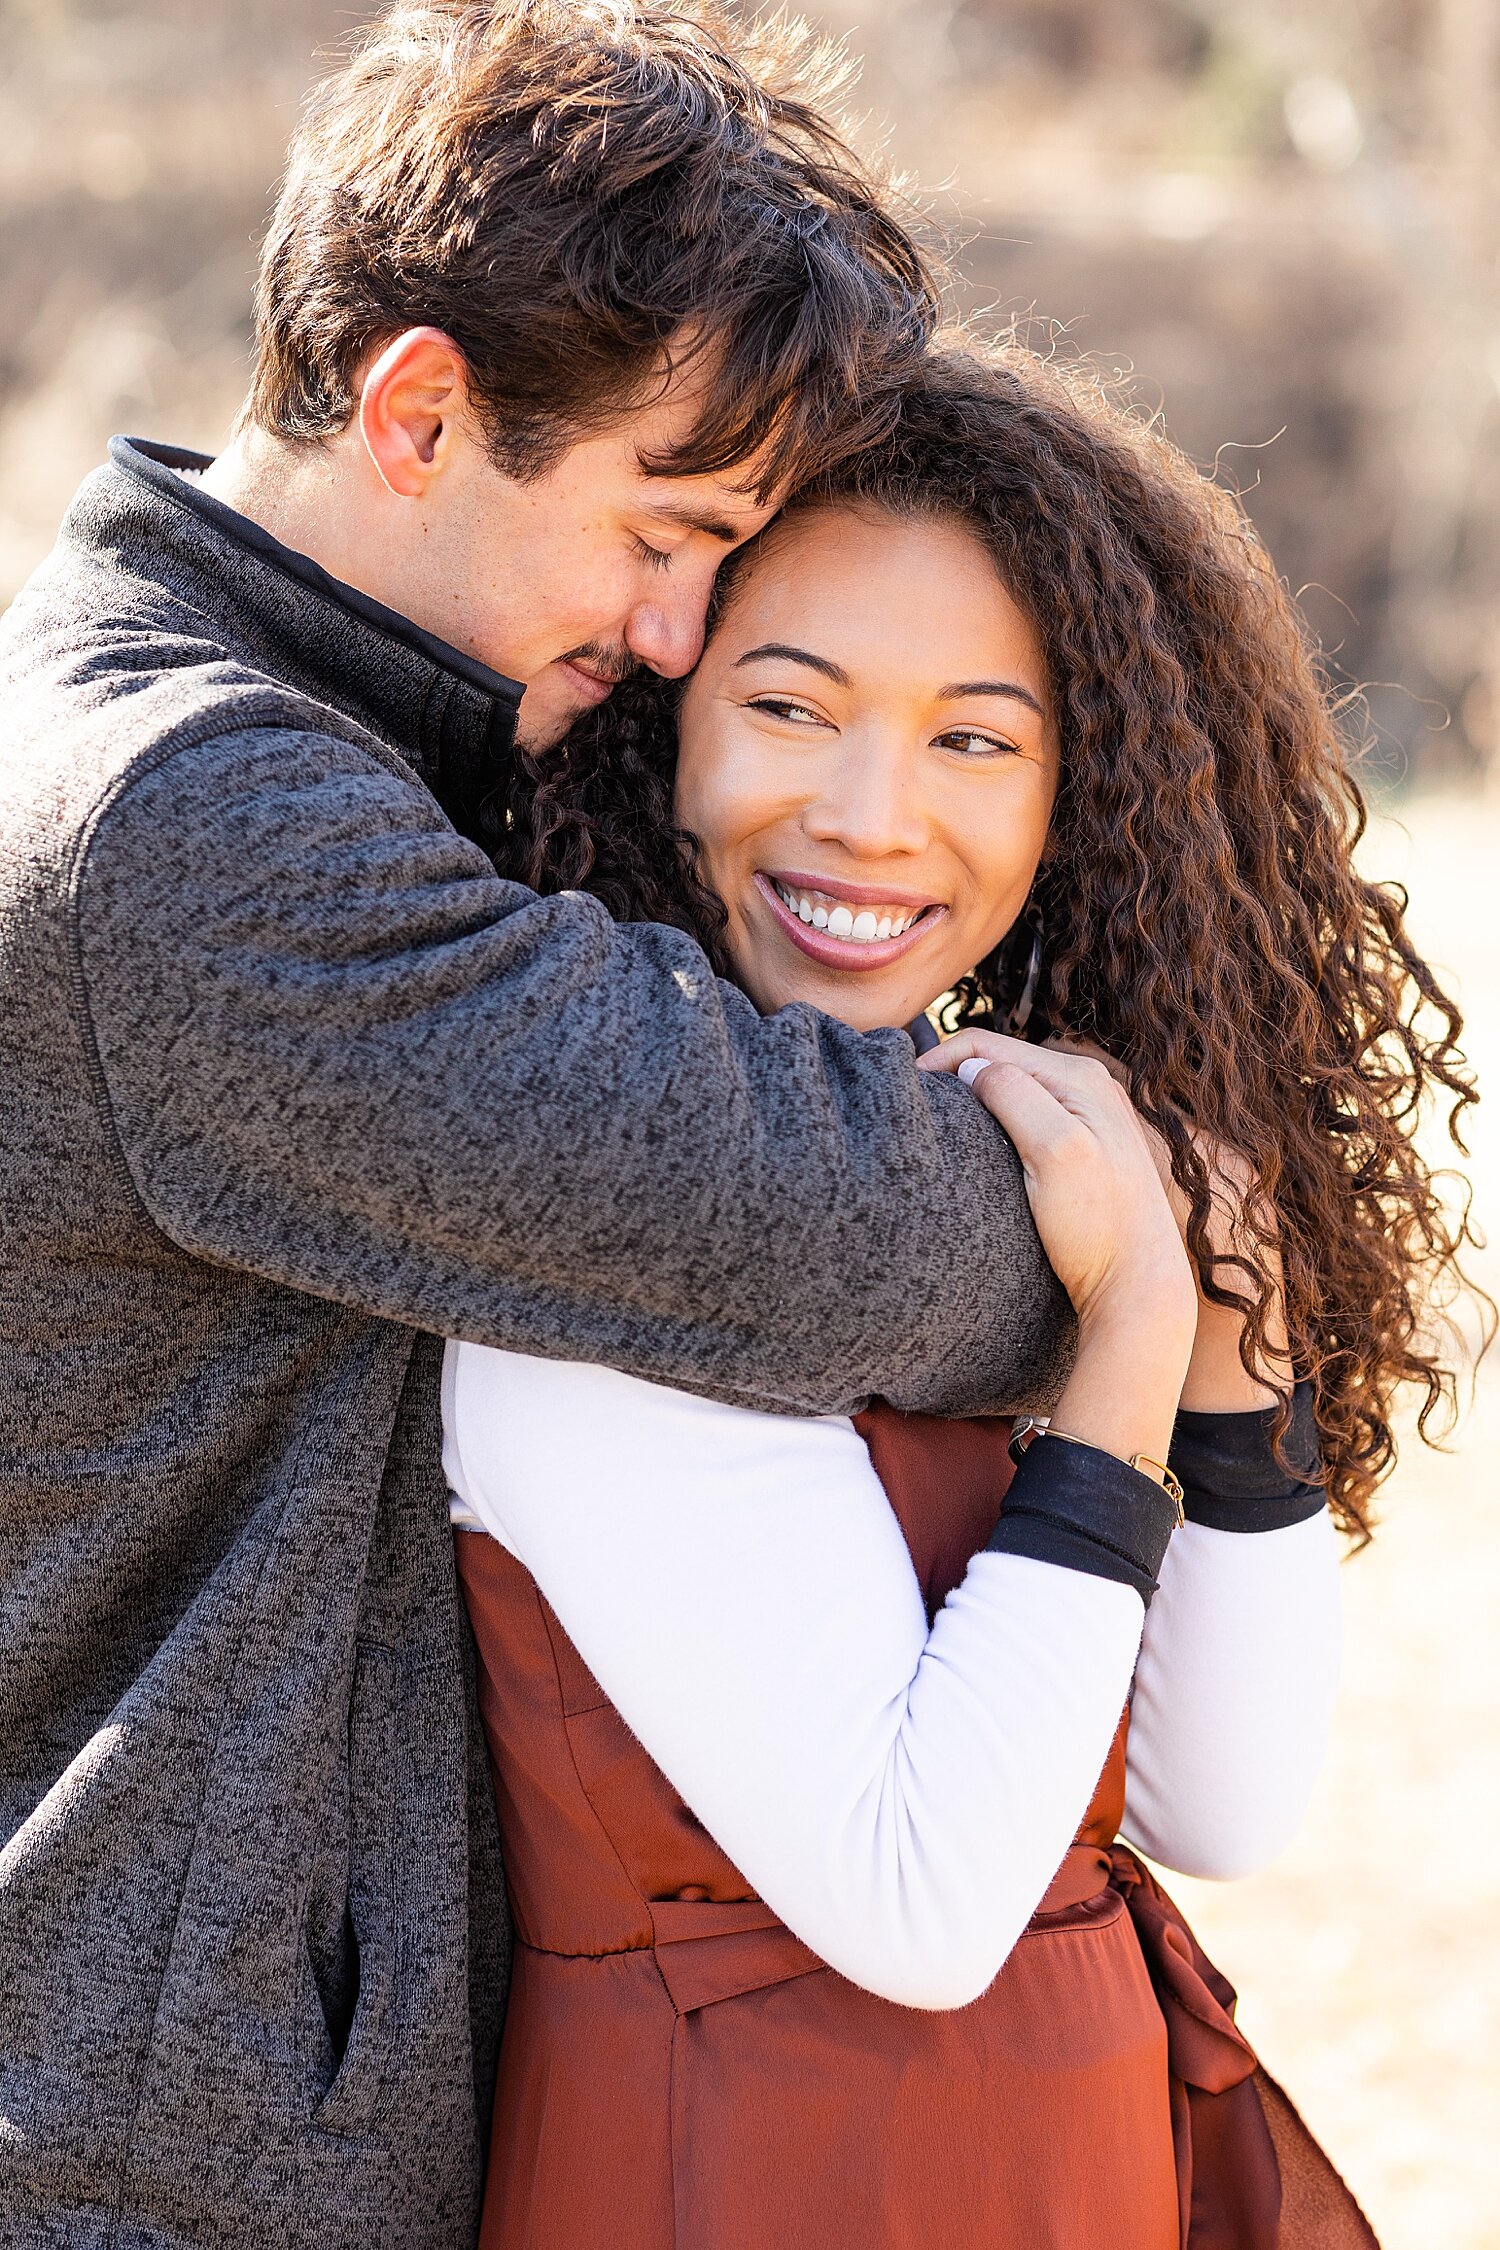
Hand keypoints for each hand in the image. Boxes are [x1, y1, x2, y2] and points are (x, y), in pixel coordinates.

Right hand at [921, 1029, 1195, 1464]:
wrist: (1136, 1285)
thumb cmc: (1098, 1226)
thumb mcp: (1055, 1152)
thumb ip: (1015, 1096)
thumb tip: (970, 1067)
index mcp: (1079, 1077)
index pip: (987, 1045)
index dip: (939, 1061)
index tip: (906, 1092)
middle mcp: (1087, 1086)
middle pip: (999, 1062)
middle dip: (955, 1077)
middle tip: (917, 1111)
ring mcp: (1087, 1116)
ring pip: (1011, 1090)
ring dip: (973, 1100)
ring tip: (942, 1128)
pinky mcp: (1083, 1147)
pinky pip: (1026, 1117)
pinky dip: (994, 1124)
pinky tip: (978, 1150)